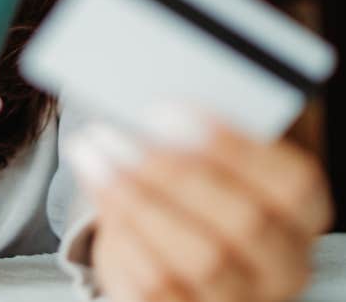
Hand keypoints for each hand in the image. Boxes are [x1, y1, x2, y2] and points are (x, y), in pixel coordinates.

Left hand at [65, 110, 332, 301]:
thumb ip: (192, 133)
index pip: (292, 183)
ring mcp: (240, 298)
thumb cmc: (192, 187)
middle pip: (244, 222)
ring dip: (136, 199)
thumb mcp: (203, 154)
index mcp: (299, 214)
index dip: (231, 145)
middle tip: (114, 133)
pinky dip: (122, 234)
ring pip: (201, 259)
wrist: (165, 246)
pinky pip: (158, 287)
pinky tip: (97, 191)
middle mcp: (281, 264)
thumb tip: (151, 108)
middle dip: (172, 171)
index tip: (165, 110)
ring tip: (92, 155)